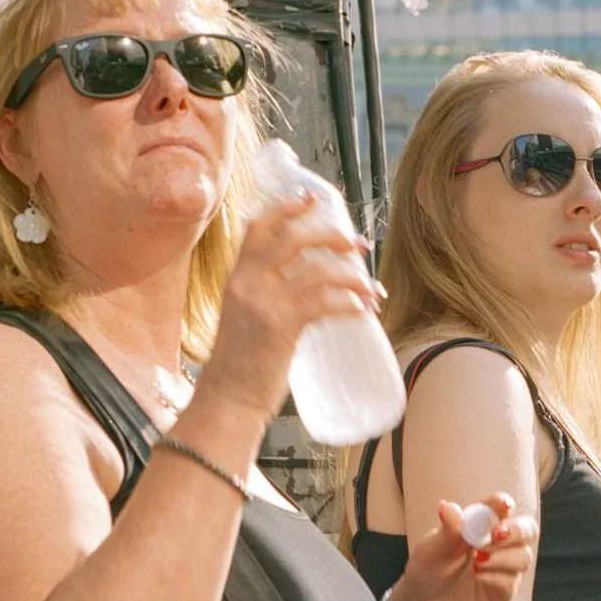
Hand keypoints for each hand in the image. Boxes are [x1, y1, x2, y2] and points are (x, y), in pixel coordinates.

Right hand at [198, 189, 385, 421]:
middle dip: (331, 235)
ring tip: (372, 287)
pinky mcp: (280, 326)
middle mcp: (247, 282)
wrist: (228, 400)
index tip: (313, 199)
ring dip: (352, 275)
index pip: (259, 227)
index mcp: (237, 277)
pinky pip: (323, 302)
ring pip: (316, 270)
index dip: (287, 208)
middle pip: (292, 237)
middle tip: (357, 245)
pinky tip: (364, 310)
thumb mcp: (247, 318)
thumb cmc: (243, 365)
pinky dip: (350, 302)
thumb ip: (269, 296)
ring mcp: (263, 303)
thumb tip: (311, 286)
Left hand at [384, 493, 537, 600]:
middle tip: (496, 535)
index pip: (501, 507)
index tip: (502, 506)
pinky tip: (477, 575)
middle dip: (517, 530)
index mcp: (481, 523)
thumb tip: (447, 506)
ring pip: (524, 556)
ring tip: (477, 561)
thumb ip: (447, 529)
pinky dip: (496, 575)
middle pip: (527, 529)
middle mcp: (498, 543)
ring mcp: (504, 567)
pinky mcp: (504, 590)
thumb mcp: (432, 548)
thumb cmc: (428, 569)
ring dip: (504, 556)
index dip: (504, 504)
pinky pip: (511, 580)